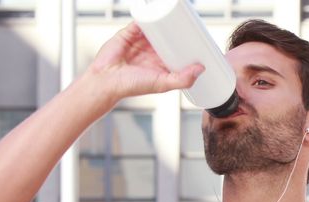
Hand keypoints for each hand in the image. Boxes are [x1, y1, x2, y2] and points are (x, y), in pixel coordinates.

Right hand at [86, 22, 204, 101]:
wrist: (106, 80)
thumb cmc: (132, 86)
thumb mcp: (162, 83)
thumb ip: (182, 79)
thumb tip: (201, 68)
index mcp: (162, 63)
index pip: (179, 51)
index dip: (189, 45)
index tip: (202, 39)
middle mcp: (152, 51)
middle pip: (170, 36)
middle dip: (180, 29)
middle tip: (192, 23)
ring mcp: (141, 41)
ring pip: (157, 26)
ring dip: (166, 19)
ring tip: (178, 13)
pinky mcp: (130, 32)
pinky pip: (141, 20)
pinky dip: (149, 14)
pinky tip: (157, 9)